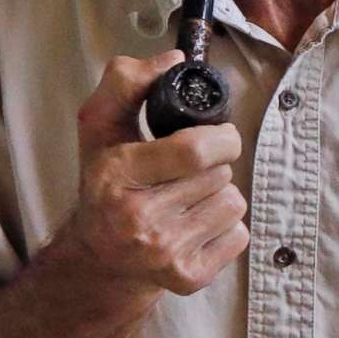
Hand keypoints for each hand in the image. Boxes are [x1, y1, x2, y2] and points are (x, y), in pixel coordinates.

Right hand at [57, 50, 248, 296]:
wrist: (100, 258)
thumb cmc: (106, 184)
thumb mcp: (100, 128)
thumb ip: (127, 82)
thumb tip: (175, 59)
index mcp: (116, 175)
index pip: (196, 151)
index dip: (220, 138)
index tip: (217, 137)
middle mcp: (138, 219)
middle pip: (220, 176)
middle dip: (214, 167)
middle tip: (187, 173)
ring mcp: (164, 253)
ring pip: (233, 204)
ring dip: (219, 195)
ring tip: (188, 200)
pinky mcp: (188, 278)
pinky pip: (238, 236)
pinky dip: (225, 227)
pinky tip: (194, 226)